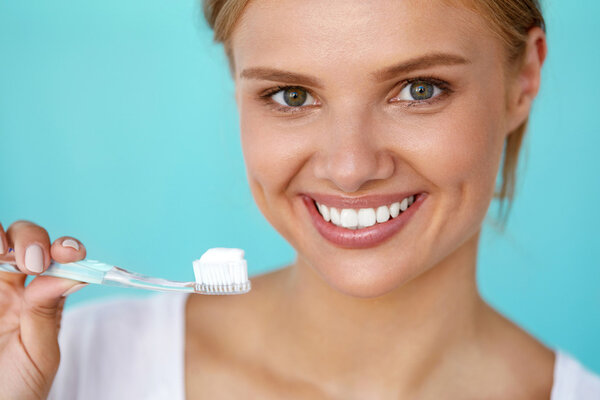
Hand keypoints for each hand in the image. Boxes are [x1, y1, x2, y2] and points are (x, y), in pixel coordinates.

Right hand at [0, 220, 87, 399]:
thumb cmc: (17, 389)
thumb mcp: (39, 352)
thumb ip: (48, 312)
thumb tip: (71, 273)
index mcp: (38, 297)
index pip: (56, 258)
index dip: (65, 248)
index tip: (70, 253)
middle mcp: (9, 285)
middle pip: (22, 239)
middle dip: (31, 239)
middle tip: (33, 263)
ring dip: (0, 237)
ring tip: (3, 254)